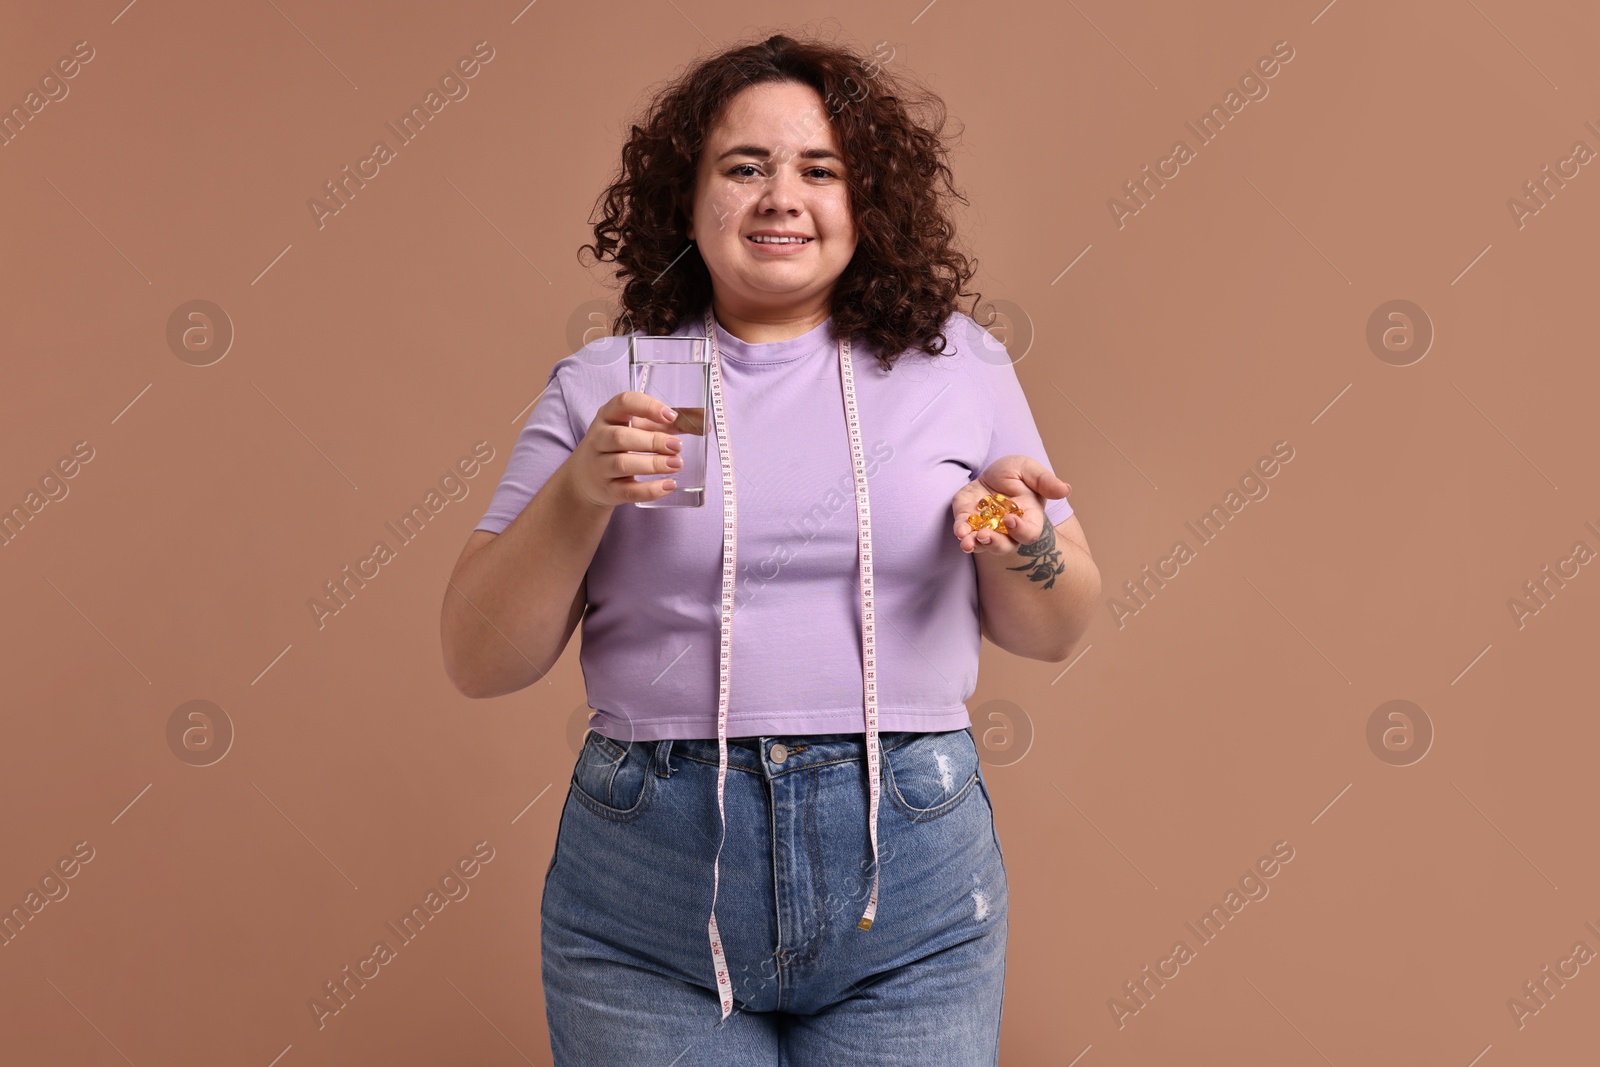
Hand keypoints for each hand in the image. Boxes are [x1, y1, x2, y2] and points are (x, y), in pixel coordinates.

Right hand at [565, 391, 689, 507]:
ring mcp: (600, 466)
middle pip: (621, 437)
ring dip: (652, 463)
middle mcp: (599, 439)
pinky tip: (668, 486)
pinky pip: (627, 491)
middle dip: (653, 440)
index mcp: (608, 416)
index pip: (623, 403)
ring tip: (676, 464)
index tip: (670, 415)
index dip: (647, 407)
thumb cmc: (618, 447)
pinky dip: (649, 490)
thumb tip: (701, 423)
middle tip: (678, 446)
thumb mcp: (634, 428)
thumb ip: (665, 425)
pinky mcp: (607, 490)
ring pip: (623, 463)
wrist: (585, 479)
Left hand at [950, 455, 1070, 555]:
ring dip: (975, 544)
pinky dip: (961, 532)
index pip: (1029, 533)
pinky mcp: (967, 521)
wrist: (991, 473)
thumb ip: (1045, 481)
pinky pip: (964, 531)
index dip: (1021, 530)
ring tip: (967, 542)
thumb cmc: (1016, 474)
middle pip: (1005, 546)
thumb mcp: (1029, 471)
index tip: (1010, 520)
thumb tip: (1066, 490)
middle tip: (985, 536)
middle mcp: (1007, 530)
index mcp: (1028, 518)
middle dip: (994, 543)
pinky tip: (959, 532)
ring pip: (982, 545)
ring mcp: (986, 528)